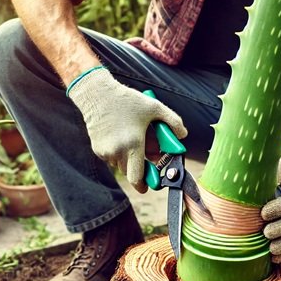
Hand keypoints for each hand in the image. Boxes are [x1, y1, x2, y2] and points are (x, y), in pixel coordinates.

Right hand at [67, 67, 186, 192]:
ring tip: (132, 139)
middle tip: (145, 153)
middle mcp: (117, 151)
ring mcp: (105, 152)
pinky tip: (119, 135)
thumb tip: (183, 136)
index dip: (143, 185)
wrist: (96, 94)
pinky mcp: (97, 148)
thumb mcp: (155, 107)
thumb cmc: (127, 101)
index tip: (149, 185)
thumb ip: (173, 121)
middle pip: (131, 172)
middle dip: (139, 167)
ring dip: (128, 159)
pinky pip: (111, 158)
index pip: (137, 178)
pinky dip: (117, 152)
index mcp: (133, 144)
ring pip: (120, 165)